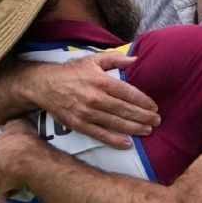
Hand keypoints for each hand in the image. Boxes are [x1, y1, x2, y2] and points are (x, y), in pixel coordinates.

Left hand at [0, 119, 42, 202]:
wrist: (25, 158)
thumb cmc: (25, 140)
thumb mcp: (20, 124)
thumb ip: (14, 126)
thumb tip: (11, 126)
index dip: (3, 152)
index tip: (10, 156)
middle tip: (9, 172)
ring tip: (9, 187)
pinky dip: (2, 197)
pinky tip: (7, 201)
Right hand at [29, 52, 160, 148]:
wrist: (44, 85)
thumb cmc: (72, 72)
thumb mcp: (93, 60)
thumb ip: (115, 59)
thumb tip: (135, 59)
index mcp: (100, 81)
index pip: (128, 92)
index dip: (143, 101)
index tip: (154, 106)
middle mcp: (95, 98)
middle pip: (125, 109)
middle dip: (143, 116)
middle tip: (157, 121)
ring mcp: (87, 113)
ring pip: (116, 123)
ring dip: (134, 128)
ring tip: (148, 130)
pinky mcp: (79, 125)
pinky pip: (100, 135)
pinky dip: (115, 140)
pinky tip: (127, 144)